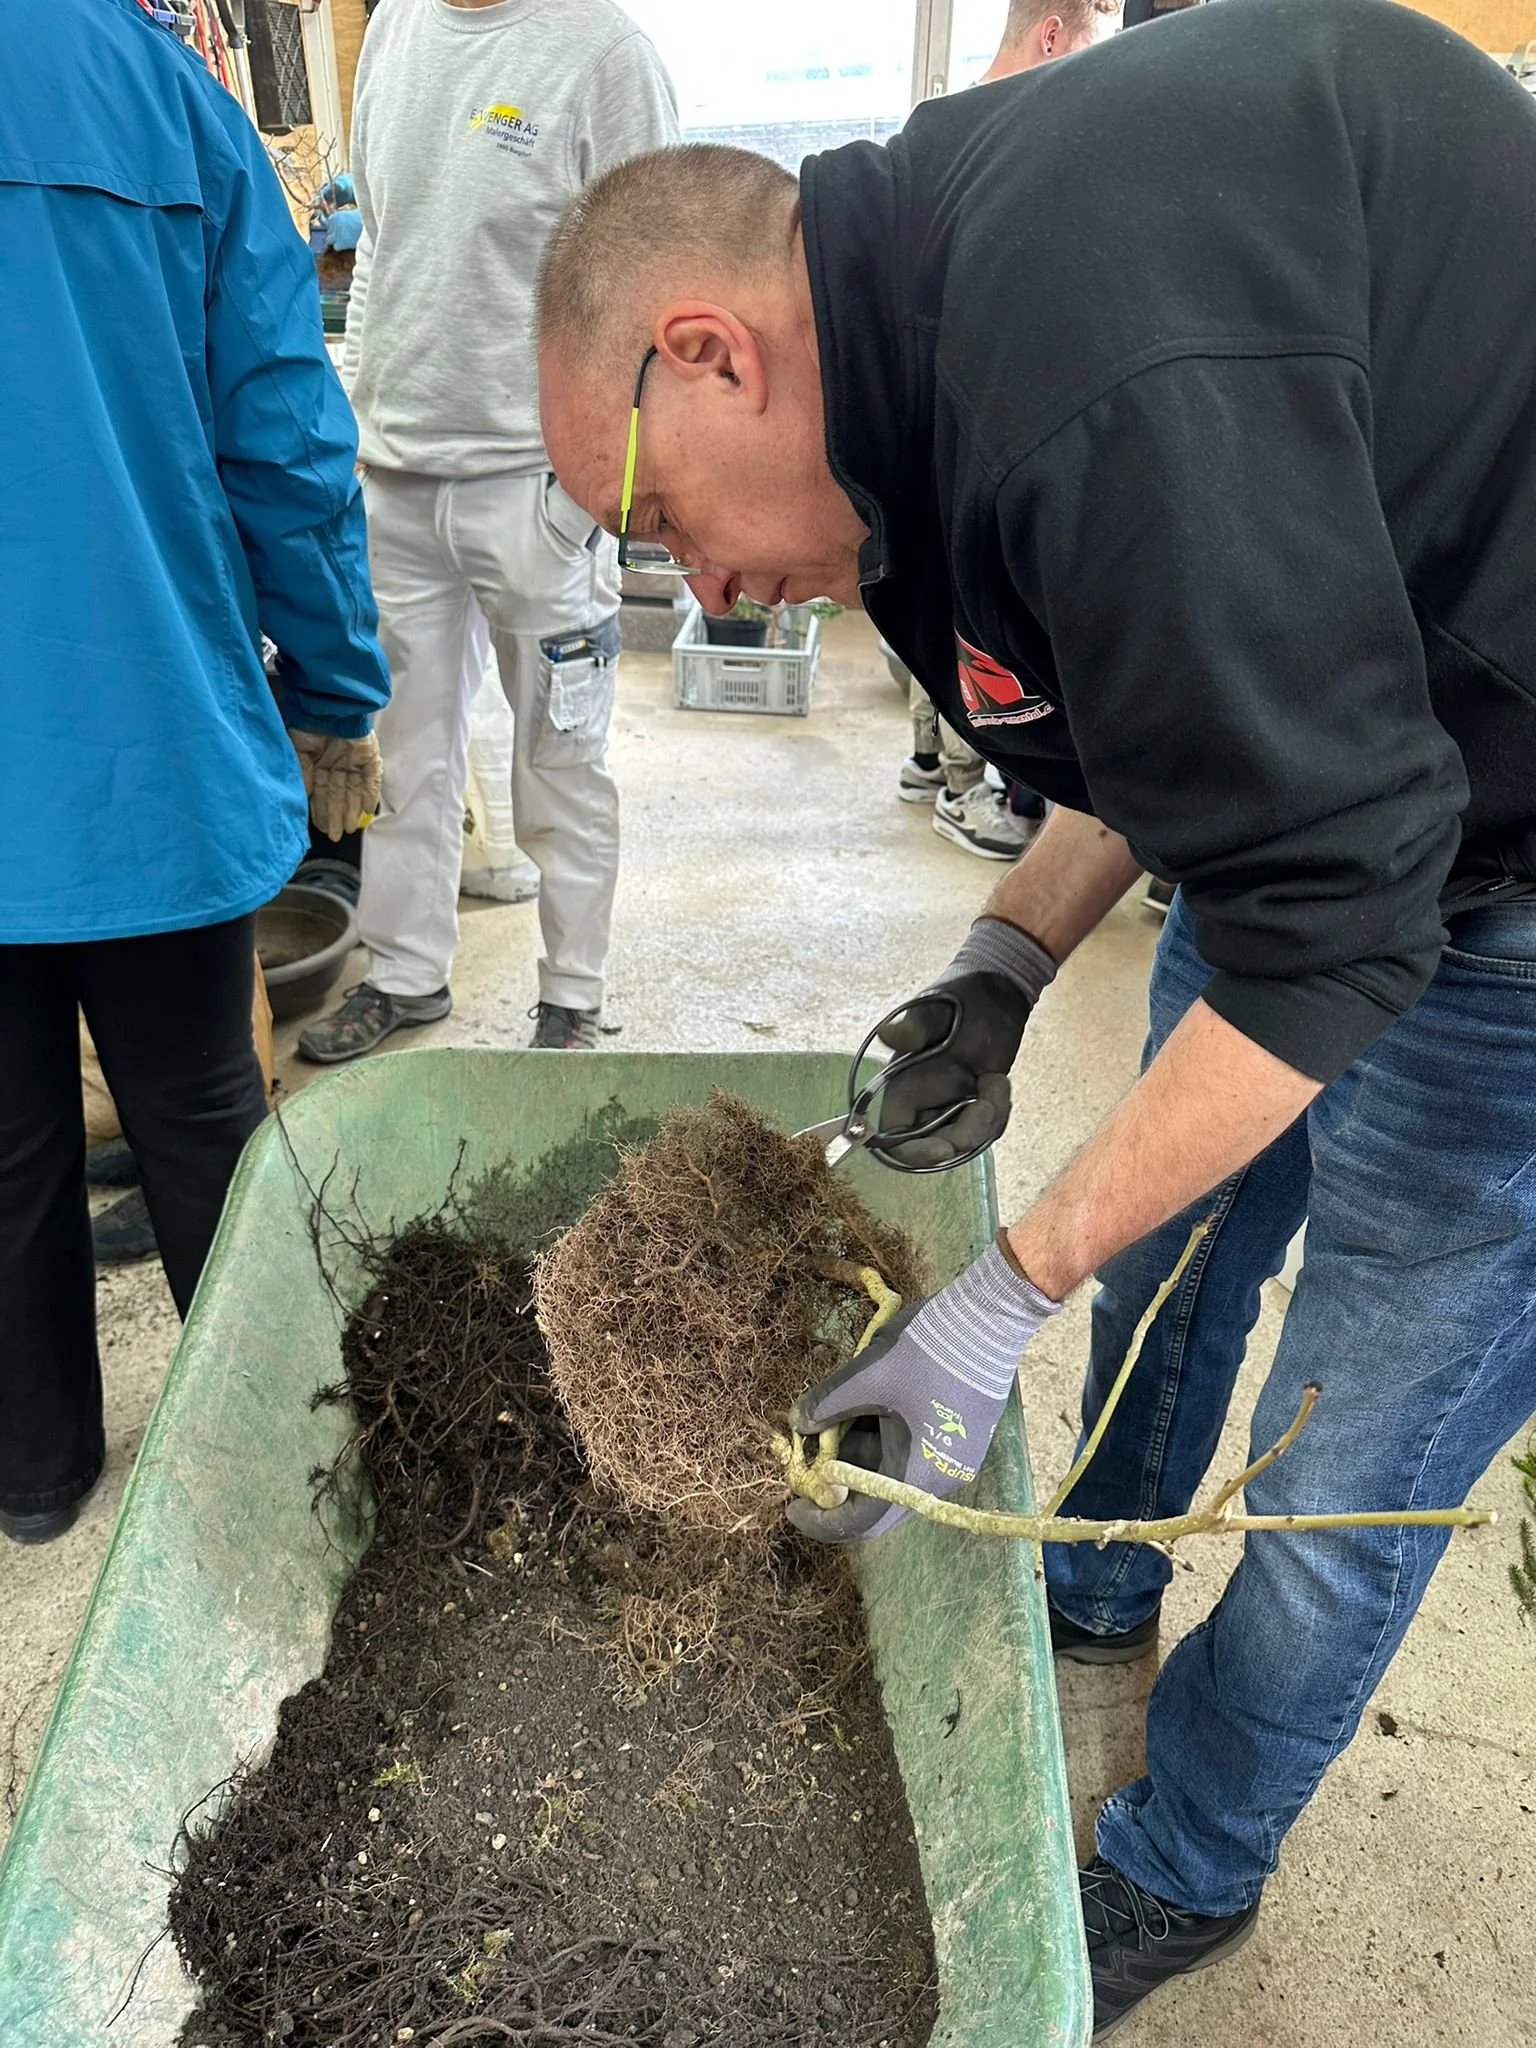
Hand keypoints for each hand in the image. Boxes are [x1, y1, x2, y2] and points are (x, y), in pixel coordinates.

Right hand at [288, 728, 381, 841]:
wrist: (328, 705)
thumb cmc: (309, 724)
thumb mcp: (298, 750)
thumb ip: (302, 773)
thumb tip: (304, 796)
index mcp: (320, 763)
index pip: (321, 792)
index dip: (321, 810)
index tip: (321, 828)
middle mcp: (338, 765)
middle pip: (338, 795)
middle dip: (336, 816)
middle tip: (335, 836)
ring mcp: (354, 762)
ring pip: (353, 791)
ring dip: (351, 810)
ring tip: (348, 829)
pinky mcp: (370, 758)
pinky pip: (371, 780)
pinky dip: (368, 795)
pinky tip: (365, 811)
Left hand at [786, 1237, 1060, 1541]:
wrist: (986, 1317)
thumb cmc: (923, 1351)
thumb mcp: (865, 1376)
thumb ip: (826, 1406)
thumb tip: (797, 1423)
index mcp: (916, 1474)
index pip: (864, 1519)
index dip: (823, 1520)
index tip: (793, 1507)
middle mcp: (941, 1479)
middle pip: (881, 1496)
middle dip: (841, 1478)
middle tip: (810, 1453)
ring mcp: (957, 1459)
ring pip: (898, 1472)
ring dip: (863, 1454)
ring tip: (837, 1420)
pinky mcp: (965, 1438)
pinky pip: (917, 1454)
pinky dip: (887, 1442)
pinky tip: (870, 1409)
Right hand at [874, 917, 1055, 1166]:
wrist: (997, 990)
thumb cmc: (959, 996)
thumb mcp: (935, 1010)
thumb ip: (914, 1028)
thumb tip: (889, 1035)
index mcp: (902, 1086)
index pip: (895, 1138)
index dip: (914, 1153)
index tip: (945, 1147)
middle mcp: (922, 1102)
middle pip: (935, 1147)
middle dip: (964, 1136)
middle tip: (985, 1106)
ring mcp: (951, 1106)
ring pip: (965, 1141)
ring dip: (987, 1121)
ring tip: (995, 1082)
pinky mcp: (976, 1104)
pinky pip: (986, 1129)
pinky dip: (999, 1113)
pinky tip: (999, 1082)